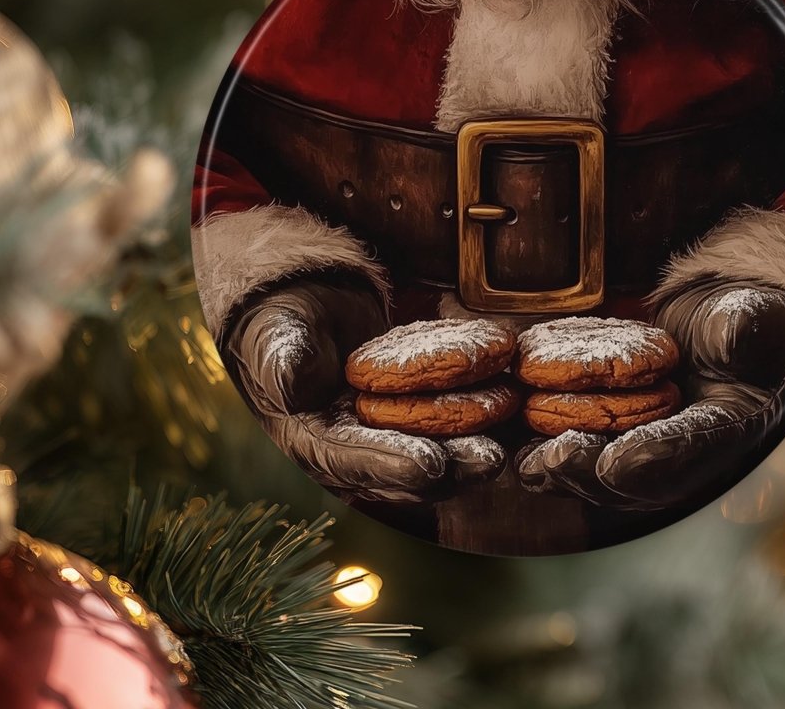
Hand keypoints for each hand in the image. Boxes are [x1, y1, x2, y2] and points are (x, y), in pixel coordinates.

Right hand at [226, 276, 504, 501]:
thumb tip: (291, 384)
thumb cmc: (280, 325)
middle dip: (449, 469)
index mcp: (311, 443)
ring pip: (431, 458)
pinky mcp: (410, 420)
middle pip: (403, 472)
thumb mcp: (275, 337)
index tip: (430, 465)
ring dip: (469, 456)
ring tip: (506, 450)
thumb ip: (283, 360)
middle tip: (488, 460)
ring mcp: (383, 439)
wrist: (302, 312)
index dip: (391, 466)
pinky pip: (444, 428)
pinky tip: (509, 419)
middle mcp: (351, 453)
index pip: (353, 461)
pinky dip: (476, 426)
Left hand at [518, 284, 784, 508]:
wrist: (714, 318)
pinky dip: (539, 448)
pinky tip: (508, 443)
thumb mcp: (753, 311)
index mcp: (728, 425)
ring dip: (559, 469)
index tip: (620, 460)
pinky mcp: (605, 433)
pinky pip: (572, 446)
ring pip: (598, 471)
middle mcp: (682, 451)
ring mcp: (640, 447)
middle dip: (592, 470)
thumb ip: (747, 326)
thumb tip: (737, 331)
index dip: (656, 454)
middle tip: (556, 460)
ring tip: (525, 462)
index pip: (693, 445)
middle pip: (635, 473)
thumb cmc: (739, 313)